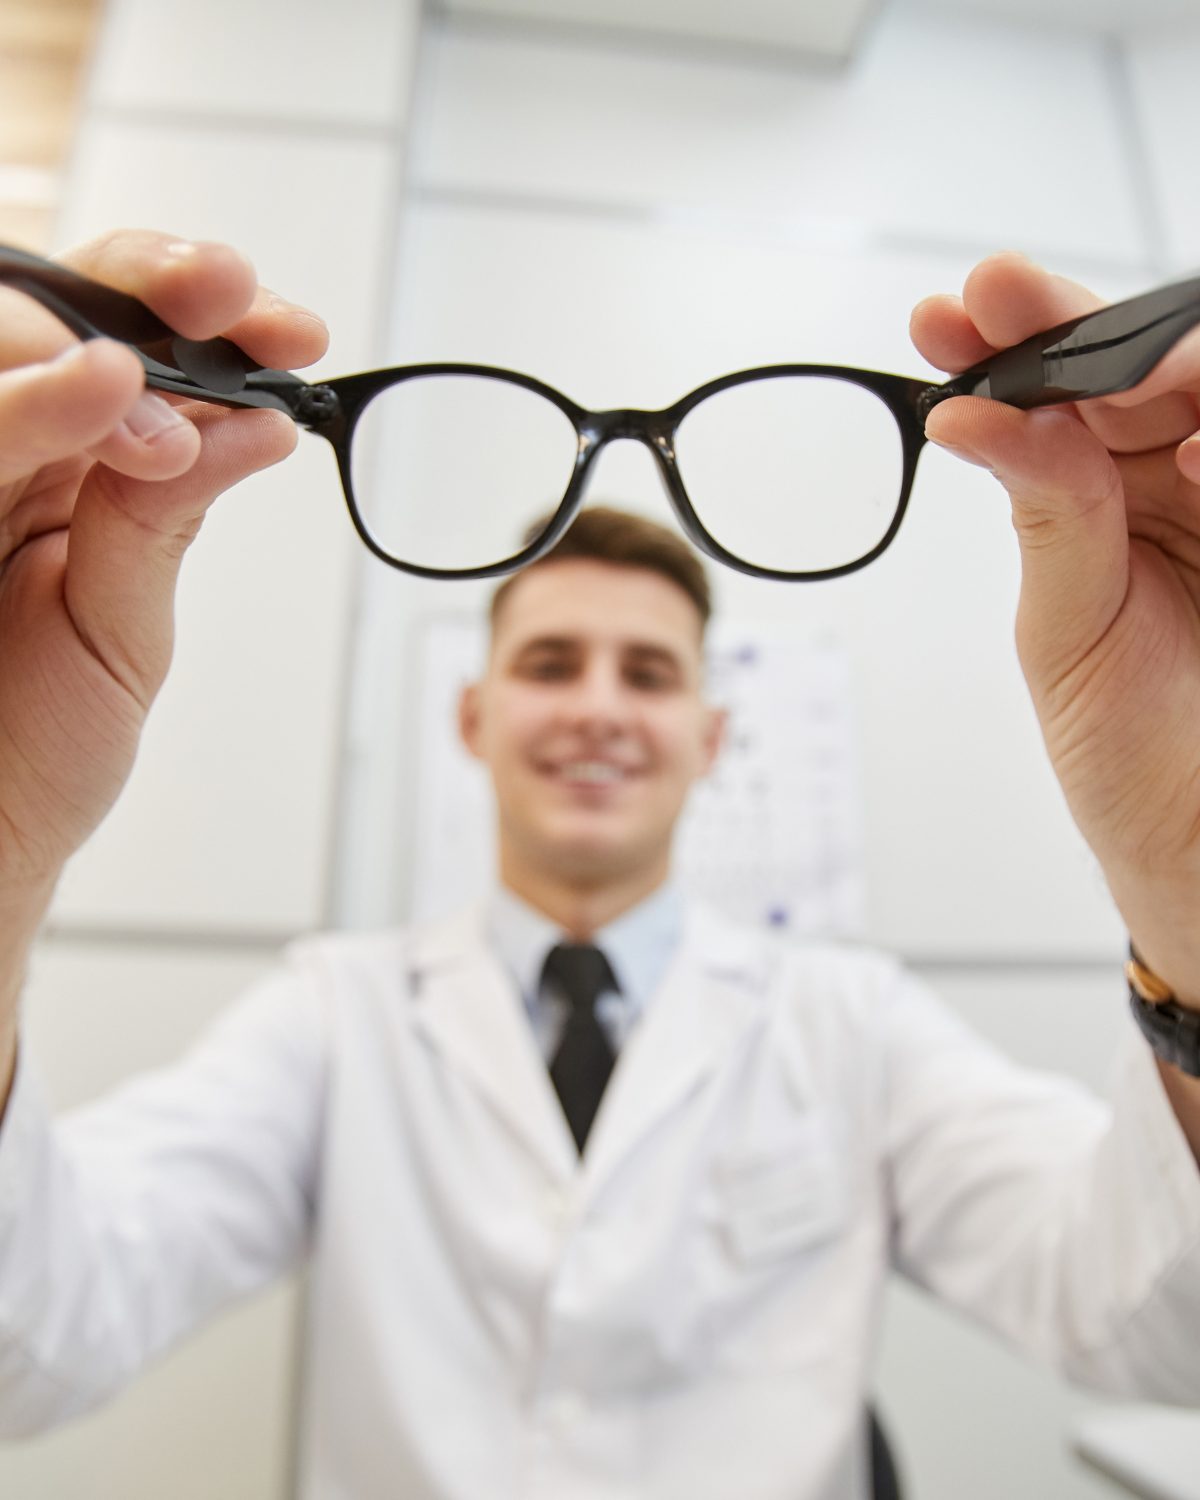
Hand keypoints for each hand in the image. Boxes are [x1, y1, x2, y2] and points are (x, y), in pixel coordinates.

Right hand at [0, 229, 327, 890]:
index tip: (293, 328)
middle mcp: (3, 452)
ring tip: (145, 378)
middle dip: (143, 288)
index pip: (125, 346)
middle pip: (49, 311)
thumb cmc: (35, 746)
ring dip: (74, 345)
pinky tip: (95, 393)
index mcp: (64, 467)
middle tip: (226, 295)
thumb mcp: (121, 627)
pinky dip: (26, 408)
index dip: (202, 313)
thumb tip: (261, 425)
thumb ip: (164, 515)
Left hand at [910, 252, 1199, 996]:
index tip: (948, 311)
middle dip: (1074, 324)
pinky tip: (1192, 460)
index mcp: (1104, 496)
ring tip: (1112, 378)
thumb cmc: (1128, 750)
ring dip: (1166, 368)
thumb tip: (975, 417)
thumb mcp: (1069, 628)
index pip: (1062, 391)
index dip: (1010, 338)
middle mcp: (1179, 482)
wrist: (1195, 845)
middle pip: (1143, 363)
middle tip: (1010, 302)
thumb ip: (1049, 512)